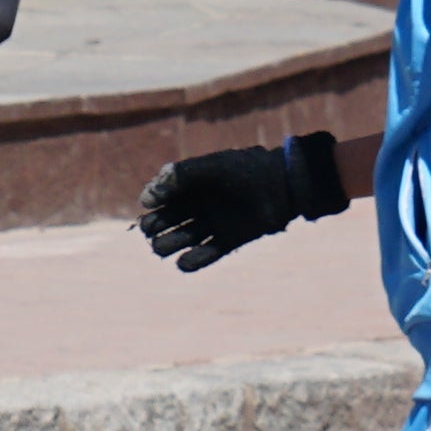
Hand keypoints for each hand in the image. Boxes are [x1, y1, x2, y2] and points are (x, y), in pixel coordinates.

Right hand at [133, 133, 343, 271]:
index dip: (152, 202)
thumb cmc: (247, 170)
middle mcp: (201, 205)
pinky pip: (206, 254)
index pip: (162, 197)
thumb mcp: (212, 167)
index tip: (150, 204)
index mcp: (194, 185)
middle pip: (168, 220)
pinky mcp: (229, 240)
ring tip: (160, 247)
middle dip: (155, 226)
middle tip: (150, 230)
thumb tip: (146, 199)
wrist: (283, 185)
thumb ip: (180, 175)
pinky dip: (193, 262)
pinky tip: (183, 263)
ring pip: (183, 238)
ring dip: (168, 244)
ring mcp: (214, 223)